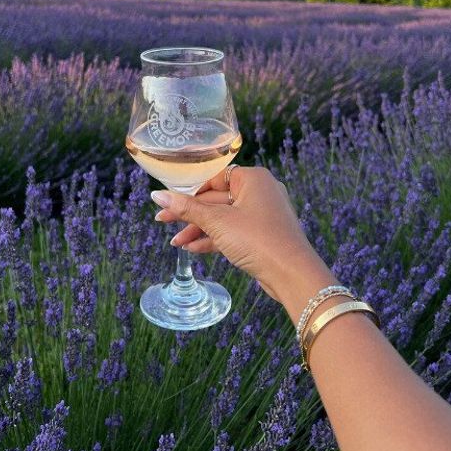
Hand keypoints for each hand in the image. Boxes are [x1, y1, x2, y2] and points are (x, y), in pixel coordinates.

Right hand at [151, 166, 335, 322]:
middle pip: (216, 199)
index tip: (168, 203)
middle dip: (190, 214)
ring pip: (224, 218)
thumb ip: (187, 209)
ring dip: (200, 229)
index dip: (189, 191)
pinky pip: (234, 232)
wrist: (291, 272)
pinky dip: (215, 239)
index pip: (214, 178)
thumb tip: (158, 195)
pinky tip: (193, 248)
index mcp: (253, 179)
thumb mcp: (218, 222)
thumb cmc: (258, 240)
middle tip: (162, 222)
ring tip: (176, 243)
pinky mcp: (263, 235)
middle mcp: (261, 192)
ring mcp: (264, 214)